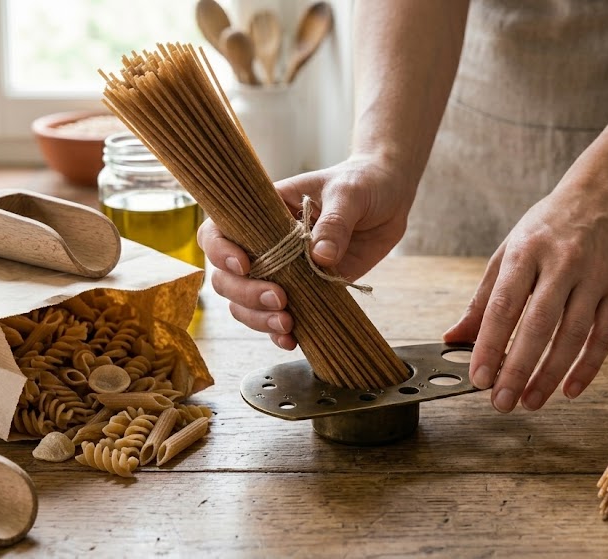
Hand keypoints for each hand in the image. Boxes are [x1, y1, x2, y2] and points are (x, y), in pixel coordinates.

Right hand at [197, 154, 415, 349]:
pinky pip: (279, 315)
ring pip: (245, 302)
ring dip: (258, 318)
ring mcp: (282, 270)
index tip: (245, 265)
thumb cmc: (362, 183)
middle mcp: (263, 244)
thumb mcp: (349, 194)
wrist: (389, 197)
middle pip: (226, 276)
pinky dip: (279, 332)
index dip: (221, 251)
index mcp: (262, 212)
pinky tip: (292, 339)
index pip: (219, 231)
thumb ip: (335, 223)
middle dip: (245, 293)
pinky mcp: (306, 289)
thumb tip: (320, 256)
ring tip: (287, 324)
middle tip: (279, 299)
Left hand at [442, 175, 607, 412]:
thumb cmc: (545, 229)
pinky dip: (588, 366)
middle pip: (538, 324)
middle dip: (518, 368)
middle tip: (501, 401)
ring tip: (530, 401)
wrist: (600, 199)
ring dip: (550, 374)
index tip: (478, 377)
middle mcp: (562, 264)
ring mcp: (594, 277)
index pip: (504, 305)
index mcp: (526, 252)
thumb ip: (481, 300)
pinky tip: (570, 389)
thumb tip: (453, 339)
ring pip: (573, 335)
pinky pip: (604, 335)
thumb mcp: (507, 254)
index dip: (489, 344)